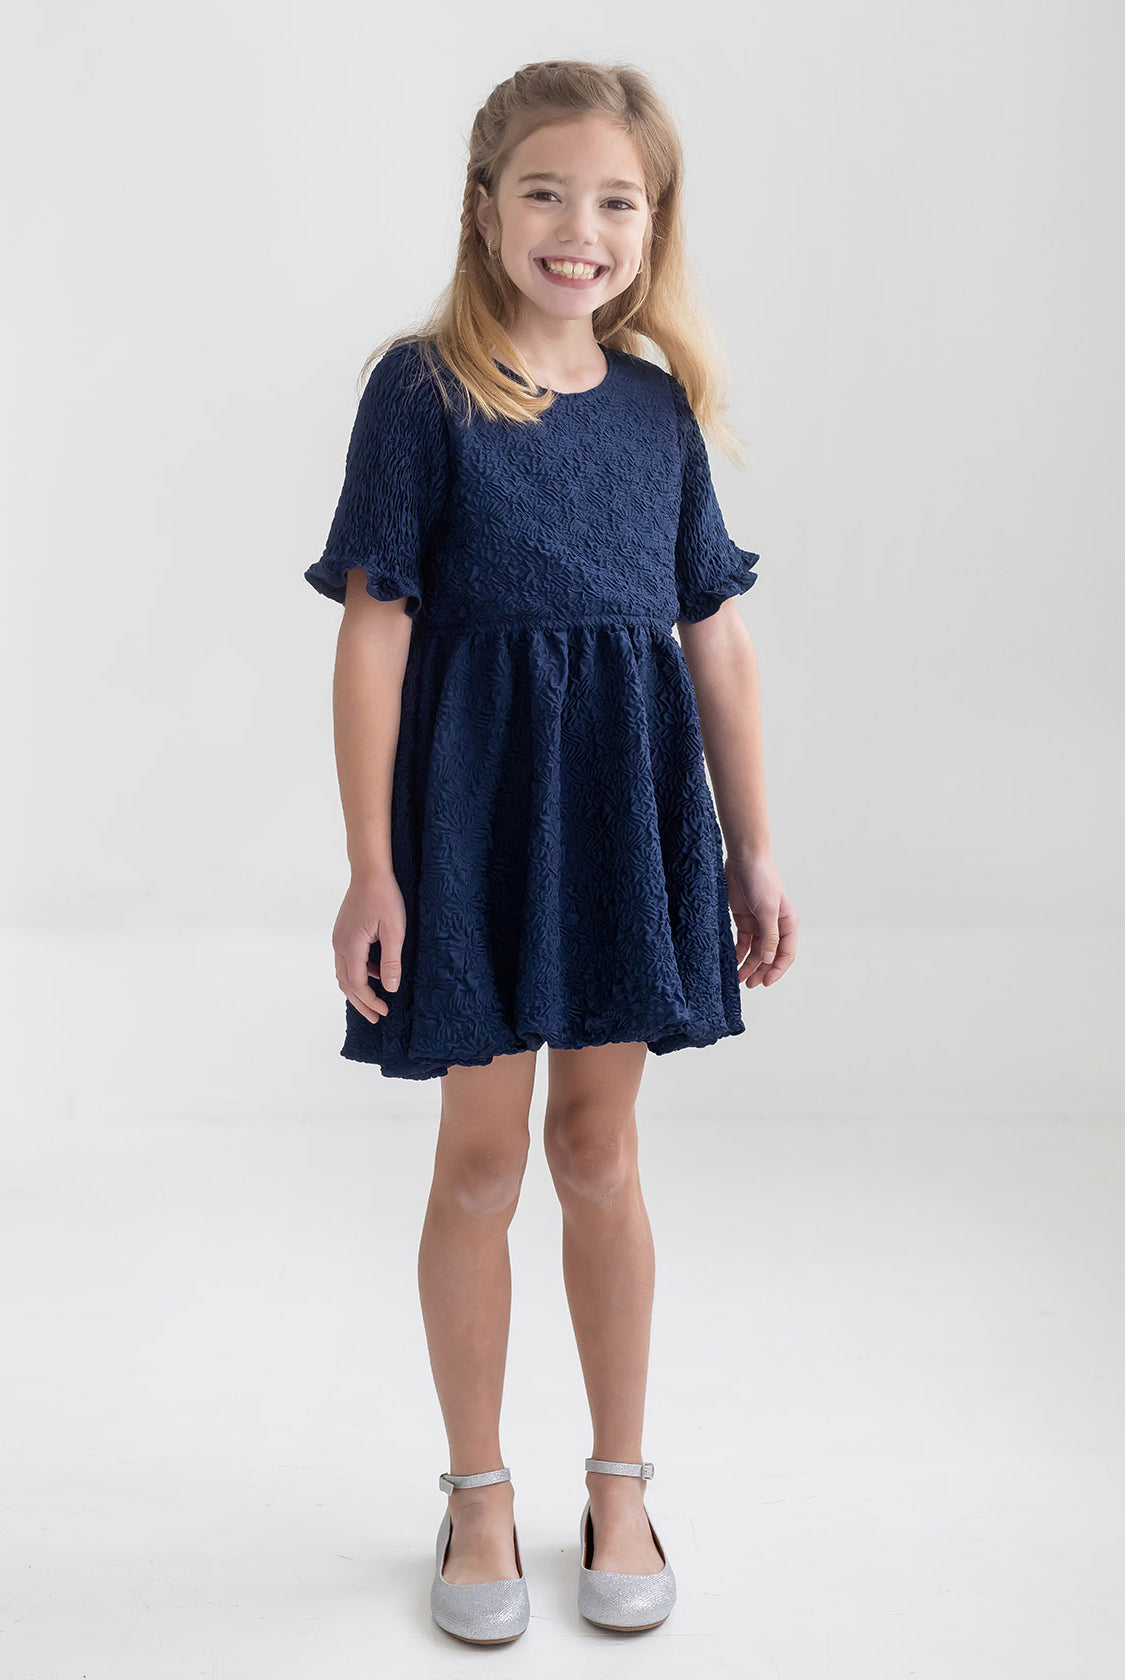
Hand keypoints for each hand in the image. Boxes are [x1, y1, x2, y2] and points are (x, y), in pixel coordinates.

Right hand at [332, 870, 406, 1022]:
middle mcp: (339, 944)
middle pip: (346, 983)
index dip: (370, 1001)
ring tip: (374, 1001)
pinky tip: (376, 974)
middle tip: (376, 1018)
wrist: (369, 872)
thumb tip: (390, 989)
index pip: (357, 984)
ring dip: (358, 989)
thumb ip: (391, 961)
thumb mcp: (394, 931)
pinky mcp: (342, 933)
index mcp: (351, 946)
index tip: (384, 1013)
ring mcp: (338, 938)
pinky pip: (347, 960)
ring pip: (344, 973)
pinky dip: (359, 973)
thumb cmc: (384, 898)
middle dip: (361, 1003)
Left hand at [725, 850, 797, 987]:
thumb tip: (769, 959)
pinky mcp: (743, 918)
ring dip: (747, 965)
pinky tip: (732, 962)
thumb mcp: (767, 909)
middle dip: (760, 971)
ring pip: (755, 951)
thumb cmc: (761, 880)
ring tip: (738, 979)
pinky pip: (742, 941)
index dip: (777, 970)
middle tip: (749, 985)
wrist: (744, 858)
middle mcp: (774, 925)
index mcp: (787, 923)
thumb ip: (769, 935)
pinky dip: (738, 953)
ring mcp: (758, 922)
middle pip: (769, 955)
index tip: (765, 982)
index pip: (786, 954)